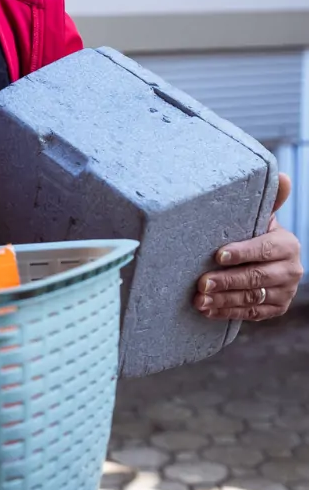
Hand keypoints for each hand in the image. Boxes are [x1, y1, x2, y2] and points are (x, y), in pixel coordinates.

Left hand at [195, 173, 302, 320]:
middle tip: (201, 283)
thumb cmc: (255, 233)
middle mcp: (291, 270)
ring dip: (223, 299)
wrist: (267, 261)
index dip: (241, 253)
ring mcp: (285, 292)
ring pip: (251, 298)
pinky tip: (207, 310)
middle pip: (256, 277)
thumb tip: (281, 176)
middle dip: (226, 281)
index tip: (218, 255)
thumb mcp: (261, 217)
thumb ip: (269, 200)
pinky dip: (227, 312)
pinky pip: (251, 314)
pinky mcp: (275, 309)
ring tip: (199, 299)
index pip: (264, 249)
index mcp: (287, 245)